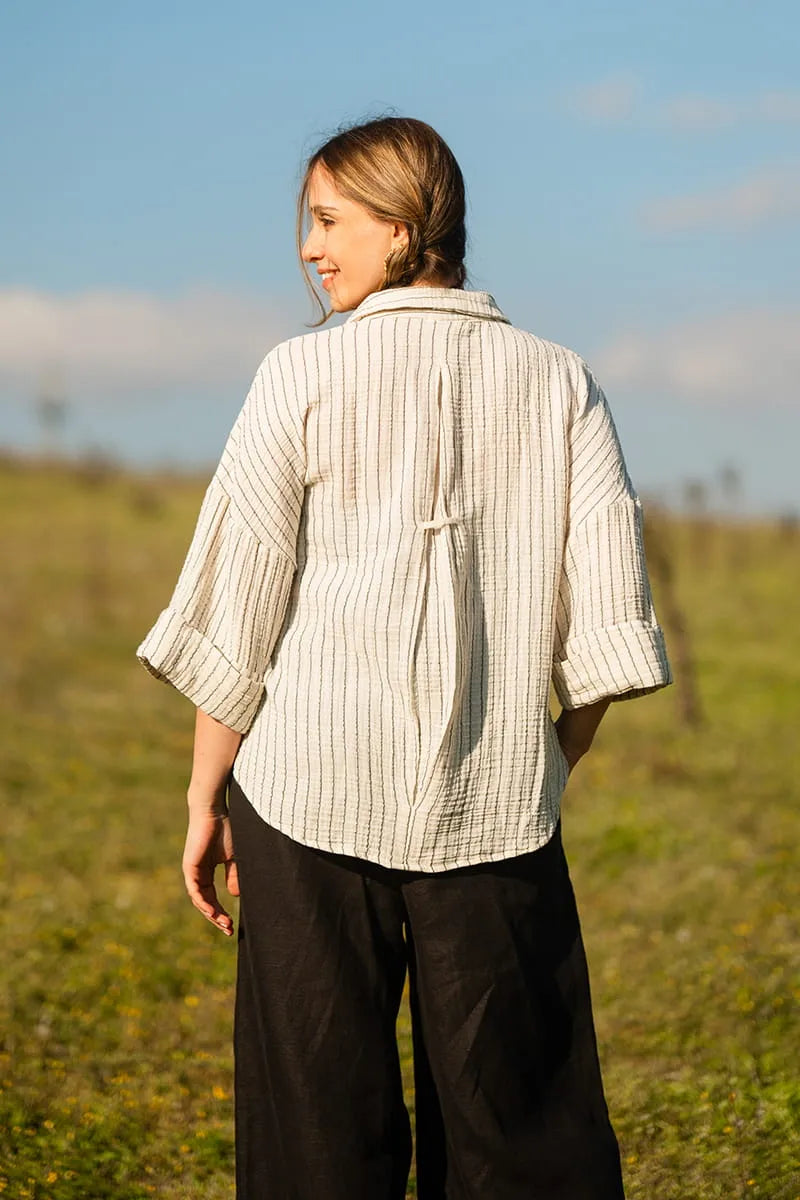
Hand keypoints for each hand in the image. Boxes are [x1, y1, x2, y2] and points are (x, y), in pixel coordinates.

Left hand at [182, 809, 238, 936]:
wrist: (214, 812)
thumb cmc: (226, 829)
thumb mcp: (234, 858)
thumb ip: (234, 876)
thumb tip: (236, 896)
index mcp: (206, 872)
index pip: (211, 898)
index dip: (221, 912)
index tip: (232, 924)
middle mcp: (197, 874)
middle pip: (204, 903)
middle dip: (216, 918)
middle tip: (228, 930)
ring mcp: (192, 872)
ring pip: (199, 900)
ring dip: (211, 914)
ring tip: (224, 924)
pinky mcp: (190, 868)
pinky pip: (195, 891)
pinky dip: (203, 903)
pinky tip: (213, 912)